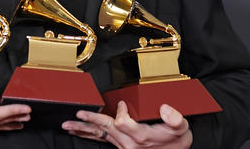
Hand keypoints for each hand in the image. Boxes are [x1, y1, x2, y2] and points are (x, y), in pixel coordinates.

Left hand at [62, 101, 191, 147]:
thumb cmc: (177, 141)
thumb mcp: (182, 129)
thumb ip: (175, 119)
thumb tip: (165, 108)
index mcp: (142, 136)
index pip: (123, 122)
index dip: (121, 111)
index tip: (122, 103)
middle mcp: (130, 143)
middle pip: (106, 129)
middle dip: (90, 121)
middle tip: (77, 115)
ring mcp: (124, 146)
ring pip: (101, 135)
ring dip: (83, 130)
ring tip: (67, 125)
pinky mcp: (121, 146)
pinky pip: (102, 139)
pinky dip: (90, 134)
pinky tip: (80, 131)